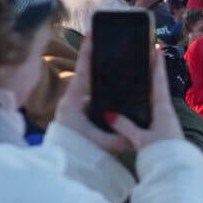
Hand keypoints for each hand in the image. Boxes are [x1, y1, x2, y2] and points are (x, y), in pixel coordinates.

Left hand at [58, 35, 167, 154]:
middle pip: (89, 76)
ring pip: (91, 89)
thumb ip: (123, 136)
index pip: (83, 70)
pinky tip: (116, 91)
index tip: (91, 34)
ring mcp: (73, 108)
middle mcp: (72, 101)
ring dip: (103, 79)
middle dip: (100, 62)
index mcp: (74, 101)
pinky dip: (102, 94)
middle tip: (111, 46)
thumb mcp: (104, 143)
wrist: (61, 168)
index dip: (88, 52)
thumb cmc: (79, 152)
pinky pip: (92, 100)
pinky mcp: (75, 117)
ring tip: (119, 67)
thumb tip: (141, 131)